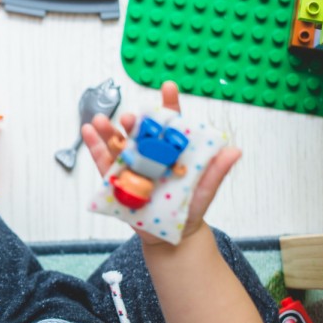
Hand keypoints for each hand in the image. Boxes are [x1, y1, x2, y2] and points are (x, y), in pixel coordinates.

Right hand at [81, 81, 241, 243]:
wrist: (170, 235)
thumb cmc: (189, 209)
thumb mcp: (205, 189)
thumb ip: (216, 170)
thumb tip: (234, 151)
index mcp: (171, 151)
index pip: (171, 124)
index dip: (169, 105)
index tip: (168, 87)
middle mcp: (150, 154)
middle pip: (140, 132)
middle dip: (133, 122)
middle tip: (129, 118)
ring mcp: (132, 165)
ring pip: (118, 143)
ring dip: (108, 130)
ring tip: (100, 120)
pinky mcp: (116, 179)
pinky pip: (103, 161)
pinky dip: (94, 146)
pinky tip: (88, 132)